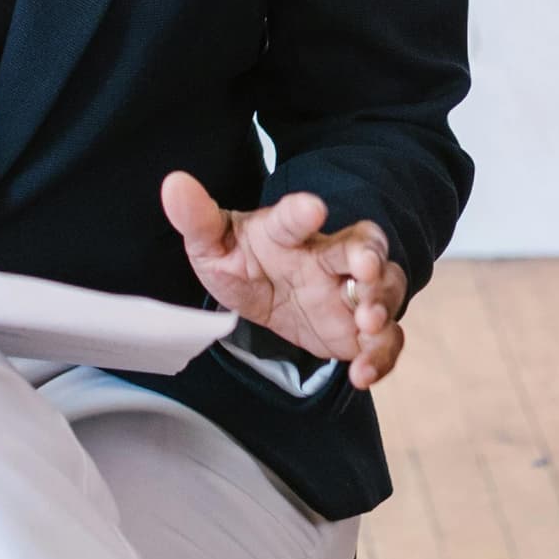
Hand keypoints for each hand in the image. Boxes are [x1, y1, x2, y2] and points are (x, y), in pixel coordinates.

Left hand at [161, 174, 408, 388]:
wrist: (265, 295)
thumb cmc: (243, 262)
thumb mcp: (212, 246)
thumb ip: (196, 220)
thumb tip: (173, 184)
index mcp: (287, 233)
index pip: (295, 218)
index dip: (302, 212)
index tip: (312, 208)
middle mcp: (328, 256)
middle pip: (362, 245)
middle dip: (369, 255)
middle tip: (365, 269)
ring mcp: (350, 291)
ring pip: (385, 289)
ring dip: (381, 305)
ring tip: (367, 323)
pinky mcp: (361, 329)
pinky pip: (385, 340)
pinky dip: (380, 356)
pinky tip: (362, 374)